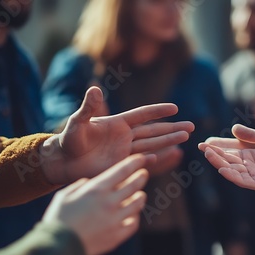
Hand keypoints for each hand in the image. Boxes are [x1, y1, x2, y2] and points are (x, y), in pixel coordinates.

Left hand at [40, 87, 194, 184]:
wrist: (63, 162)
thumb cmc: (68, 140)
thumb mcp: (77, 122)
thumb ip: (88, 108)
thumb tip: (94, 88)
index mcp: (117, 123)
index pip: (142, 115)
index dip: (158, 111)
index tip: (175, 108)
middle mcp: (125, 136)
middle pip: (154, 131)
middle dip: (172, 128)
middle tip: (191, 126)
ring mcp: (125, 151)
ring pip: (153, 145)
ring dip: (169, 141)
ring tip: (186, 137)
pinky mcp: (122, 165)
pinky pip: (143, 161)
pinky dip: (156, 159)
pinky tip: (169, 155)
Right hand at [42, 154, 151, 254]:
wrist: (58, 247)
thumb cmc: (57, 219)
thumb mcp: (64, 195)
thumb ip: (80, 186)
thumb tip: (89, 182)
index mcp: (96, 189)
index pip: (122, 171)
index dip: (134, 163)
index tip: (141, 159)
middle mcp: (109, 202)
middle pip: (135, 185)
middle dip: (141, 176)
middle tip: (143, 174)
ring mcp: (115, 220)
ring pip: (137, 204)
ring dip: (140, 197)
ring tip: (140, 195)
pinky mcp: (117, 236)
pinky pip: (133, 223)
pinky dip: (134, 217)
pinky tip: (132, 215)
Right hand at [198, 124, 254, 207]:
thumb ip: (253, 136)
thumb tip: (233, 129)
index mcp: (250, 151)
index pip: (230, 147)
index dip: (218, 145)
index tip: (205, 142)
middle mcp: (248, 164)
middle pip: (228, 158)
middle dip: (215, 153)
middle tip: (203, 147)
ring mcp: (253, 174)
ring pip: (232, 169)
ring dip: (219, 163)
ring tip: (209, 154)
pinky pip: (242, 180)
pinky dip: (232, 175)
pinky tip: (222, 169)